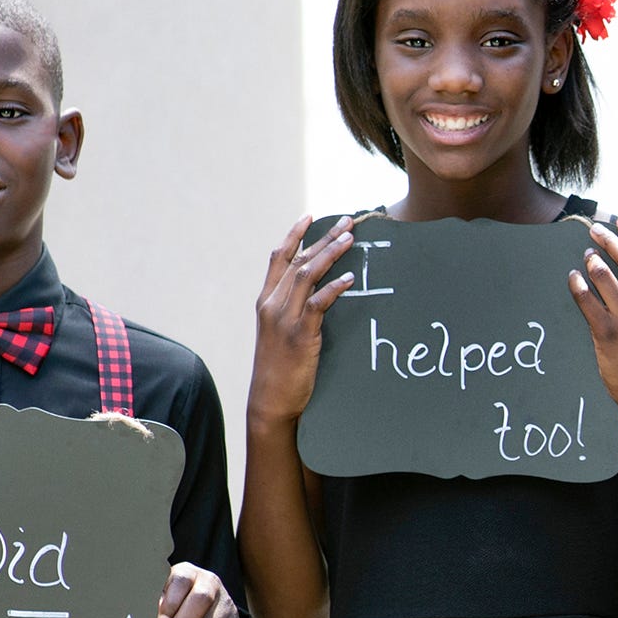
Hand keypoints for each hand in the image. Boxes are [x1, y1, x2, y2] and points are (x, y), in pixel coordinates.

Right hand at [247, 219, 359, 427]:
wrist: (270, 401)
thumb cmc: (279, 369)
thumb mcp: (279, 333)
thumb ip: (293, 310)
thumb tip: (319, 293)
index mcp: (266, 301)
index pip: (278, 258)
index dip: (294, 235)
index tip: (310, 216)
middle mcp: (272, 305)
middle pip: (298, 260)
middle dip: (324, 238)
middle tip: (348, 222)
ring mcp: (284, 319)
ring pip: (306, 276)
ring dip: (330, 255)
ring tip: (351, 241)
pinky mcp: (299, 336)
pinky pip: (317, 304)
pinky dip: (333, 289)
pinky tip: (349, 280)